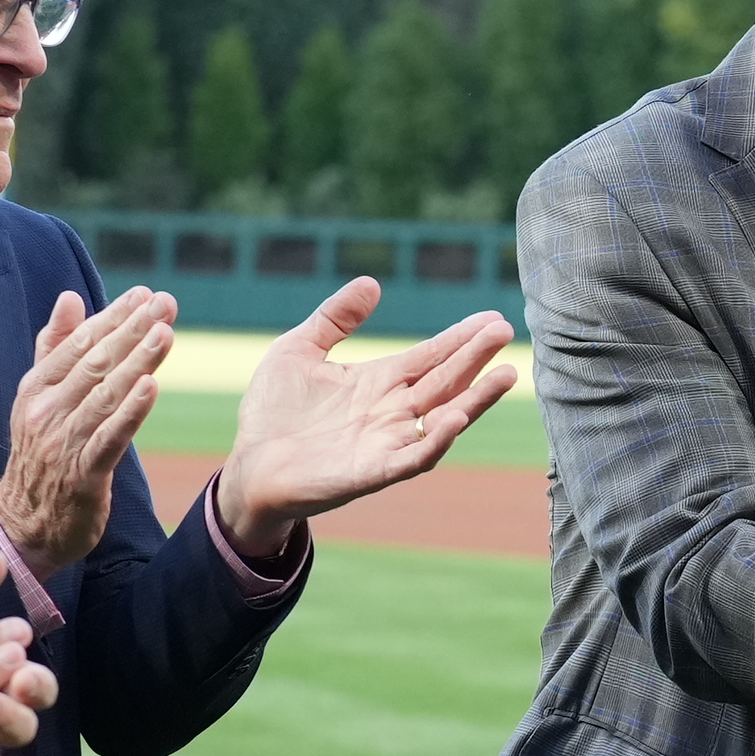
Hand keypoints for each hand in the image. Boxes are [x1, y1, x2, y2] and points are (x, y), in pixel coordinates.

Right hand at [0, 286, 179, 575]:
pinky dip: (130, 412)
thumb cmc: (40, 454)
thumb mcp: (40, 397)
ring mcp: (62, 442)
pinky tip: (153, 387)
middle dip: (132, 330)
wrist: (24, 525)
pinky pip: (109, 437)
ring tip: (165, 333)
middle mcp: (46, 410)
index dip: (113, 317)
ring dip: (138, 362)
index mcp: (36, 387)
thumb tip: (70, 297)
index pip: (79, 343)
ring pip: (105, 395)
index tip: (145, 294)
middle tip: (165, 303)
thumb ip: (56, 347)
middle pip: (95, 363)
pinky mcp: (83, 475)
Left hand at [214, 277, 524, 557]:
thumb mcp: (298, 350)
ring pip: (443, 418)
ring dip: (475, 398)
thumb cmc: (272, 413)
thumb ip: (334, 318)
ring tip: (506, 374)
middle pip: (445, 380)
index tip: (491, 317)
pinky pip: (414, 458)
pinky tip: (456, 418)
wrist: (248, 467)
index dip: (461, 337)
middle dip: (476, 356)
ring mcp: (387, 443)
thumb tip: (371, 283)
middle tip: (505, 330)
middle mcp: (392, 412)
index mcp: (379, 382)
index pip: (431, 356)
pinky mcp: (373, 472)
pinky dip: (437, 440)